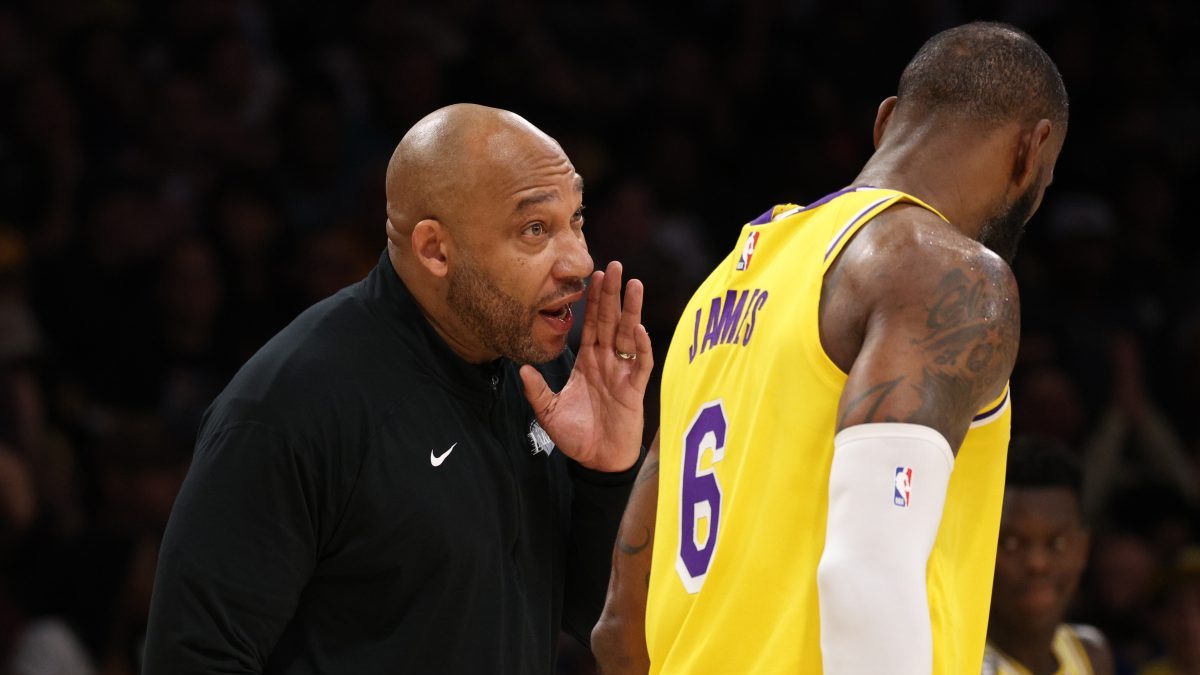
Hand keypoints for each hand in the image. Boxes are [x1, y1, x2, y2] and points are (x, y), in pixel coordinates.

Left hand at [520, 261, 652, 471]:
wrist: (596, 462)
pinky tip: (640, 329)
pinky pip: (640, 363)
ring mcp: (622, 373)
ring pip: (629, 335)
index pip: (591, 325)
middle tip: (614, 266)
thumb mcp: (549, 412)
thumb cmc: (577, 437)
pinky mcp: (634, 389)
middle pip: (611, 321)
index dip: (593, 301)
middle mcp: (606, 362)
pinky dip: (642, 347)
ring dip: (632, 310)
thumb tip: (520, 369)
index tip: (593, 276)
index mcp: (587, 362)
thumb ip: (537, 390)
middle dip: (613, 294)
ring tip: (634, 284)